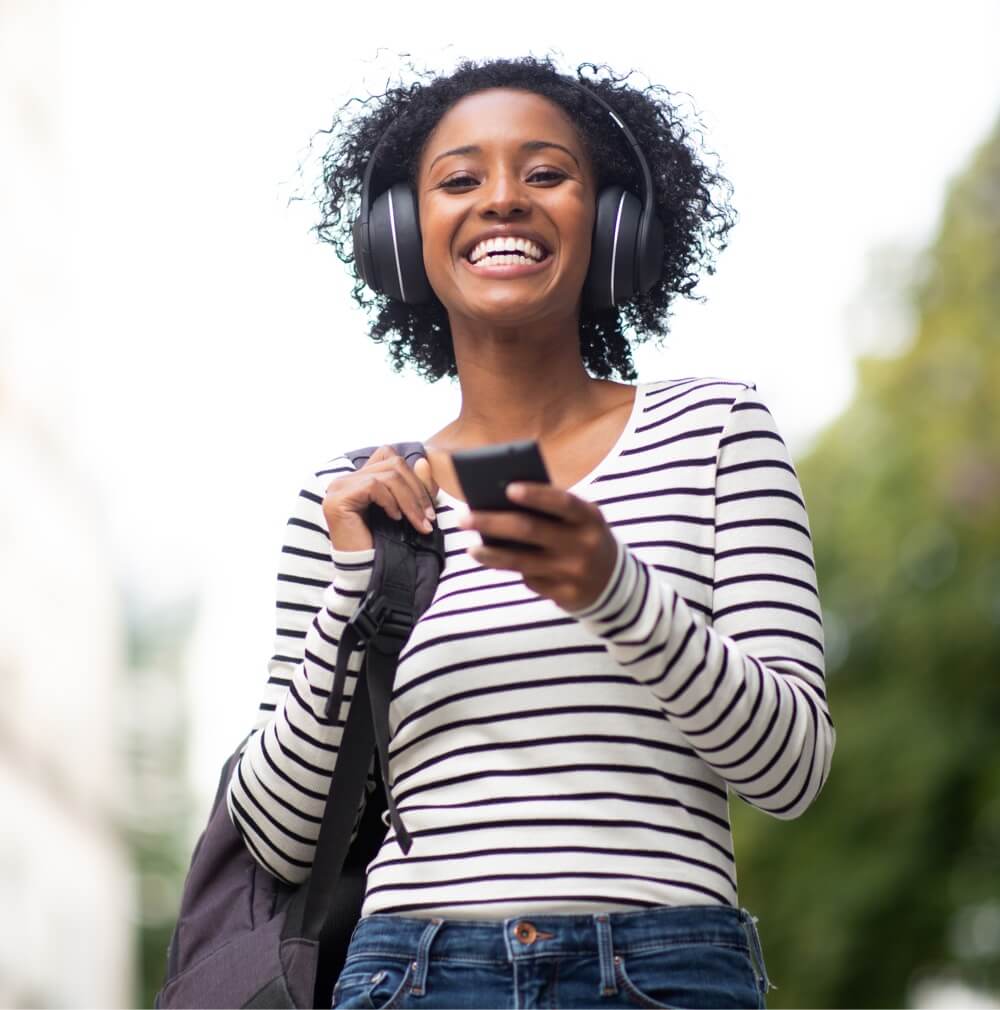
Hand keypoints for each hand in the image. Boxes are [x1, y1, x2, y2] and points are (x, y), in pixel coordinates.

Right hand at [323, 446, 438, 551]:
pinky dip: (390, 502)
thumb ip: (415, 486)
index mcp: (359, 479)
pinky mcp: (337, 499)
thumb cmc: (385, 544)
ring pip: (387, 475)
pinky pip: (373, 486)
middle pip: (393, 464)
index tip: (427, 506)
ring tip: (419, 523)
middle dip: (417, 490)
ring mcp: (338, 487)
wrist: (367, 571)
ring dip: (410, 500)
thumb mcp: (406, 510)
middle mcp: (345, 479)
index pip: (389, 456)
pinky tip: (394, 519)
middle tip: (429, 517)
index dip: (413, 476)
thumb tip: (423, 460)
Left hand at [457, 482, 618, 611]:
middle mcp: (583, 544)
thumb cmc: (585, 539)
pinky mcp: (564, 595)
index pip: (561, 502)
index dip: (536, 495)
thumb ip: (551, 511)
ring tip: (470, 548)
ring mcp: (573, 572)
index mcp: (589, 517)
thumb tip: (500, 501)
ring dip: (490, 554)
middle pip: (529, 530)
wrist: (616, 585)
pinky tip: (500, 563)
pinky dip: (513, 570)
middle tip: (463, 517)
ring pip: (521, 561)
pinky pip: (529, 580)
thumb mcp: (581, 521)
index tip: (508, 488)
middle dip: (492, 522)